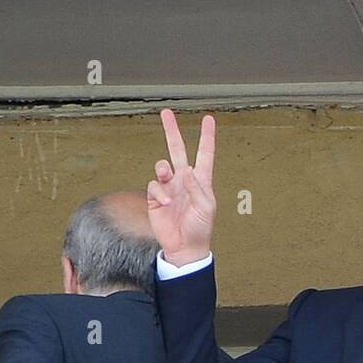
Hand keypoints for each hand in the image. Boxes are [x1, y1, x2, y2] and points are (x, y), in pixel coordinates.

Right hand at [147, 109, 216, 264]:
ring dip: (163, 169)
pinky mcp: (156, 198)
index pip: (204, 154)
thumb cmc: (200, 230)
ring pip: (162, 166)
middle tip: (166, 114)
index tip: (209, 120)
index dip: (207, 137)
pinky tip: (164, 202)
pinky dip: (158, 191)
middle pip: (177, 150)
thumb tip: (186, 170)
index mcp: (200, 181)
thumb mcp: (206, 208)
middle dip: (172, 131)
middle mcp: (184, 181)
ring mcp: (170, 188)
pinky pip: (154, 185)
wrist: (184, 248)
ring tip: (167, 176)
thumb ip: (197, 188)